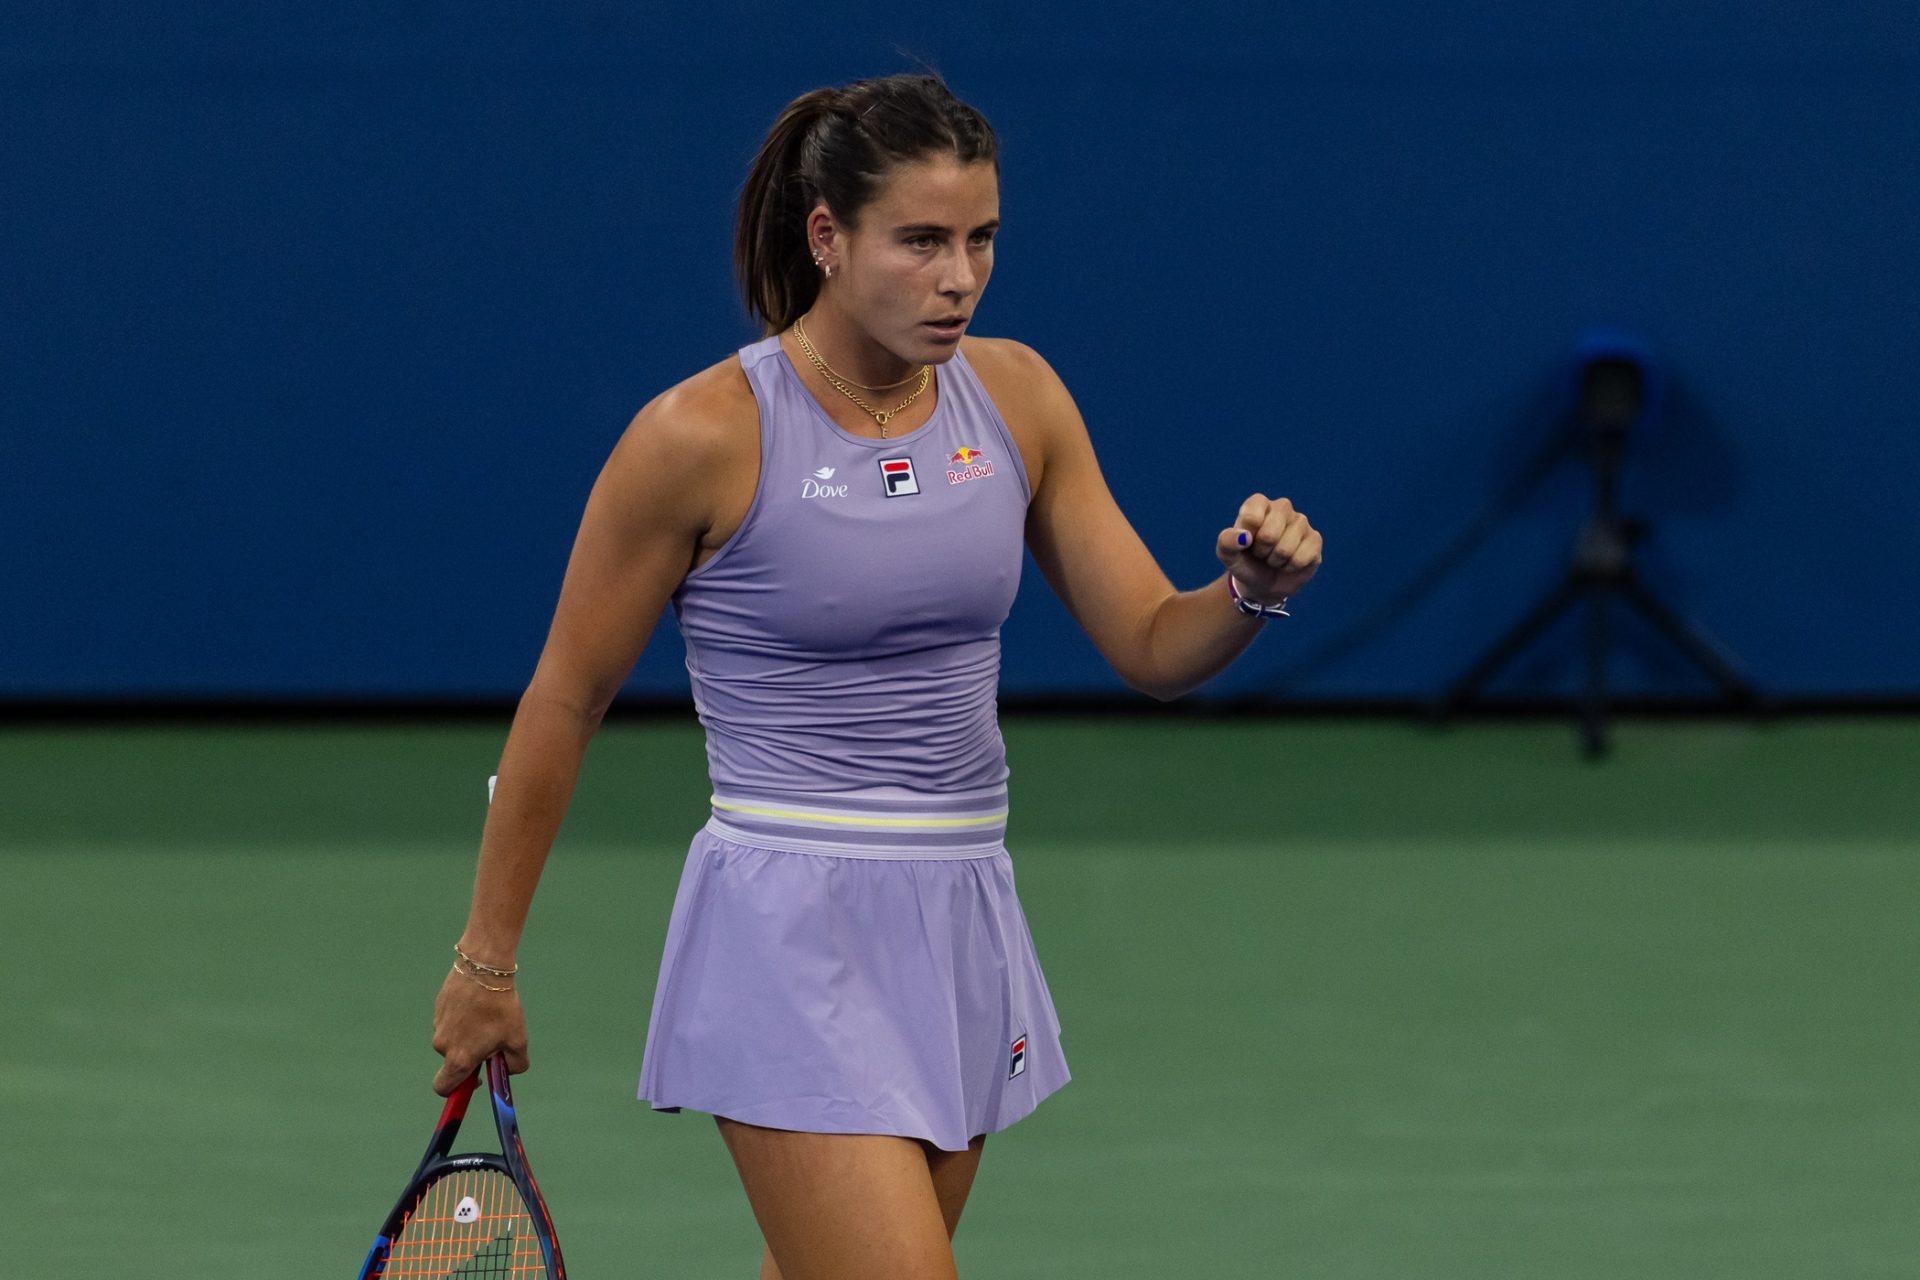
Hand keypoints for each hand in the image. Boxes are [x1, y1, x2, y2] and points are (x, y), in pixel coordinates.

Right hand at [431, 965, 529, 1094]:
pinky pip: (450, 1022)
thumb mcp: (518, 1040)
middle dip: (469, 1057)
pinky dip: (462, 1019)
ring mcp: (437, 1026)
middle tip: (490, 1041)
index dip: (457, 1091)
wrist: (483, 969)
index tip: (474, 1080)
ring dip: (467, 1036)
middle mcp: (442, 1046)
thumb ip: (515, 1065)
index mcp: (459, 1059)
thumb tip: (507, 1070)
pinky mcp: (438, 1009)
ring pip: (452, 1040)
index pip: (444, 1088)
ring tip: (487, 1017)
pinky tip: (478, 1005)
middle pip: (453, 1062)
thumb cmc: (500, 1007)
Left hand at [1216, 494, 1321, 603]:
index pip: (1251, 517)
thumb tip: (1244, 537)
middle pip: (1269, 535)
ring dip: (1275, 561)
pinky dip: (1290, 567)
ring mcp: (1301, 521)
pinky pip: (1300, 558)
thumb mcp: (1228, 554)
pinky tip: (1288, 563)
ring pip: (1285, 549)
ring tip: (1273, 558)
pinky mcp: (1315, 539)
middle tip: (1261, 552)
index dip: (1246, 537)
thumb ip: (1227, 542)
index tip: (1246, 542)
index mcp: (1259, 503)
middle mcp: (1282, 507)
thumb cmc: (1245, 561)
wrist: (1262, 582)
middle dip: (1261, 552)